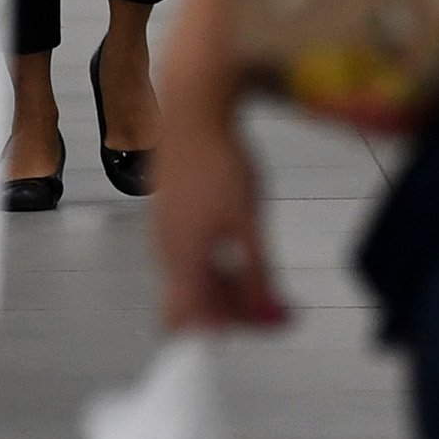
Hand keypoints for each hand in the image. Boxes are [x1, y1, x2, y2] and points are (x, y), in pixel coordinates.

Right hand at [151, 106, 287, 330]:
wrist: (193, 111)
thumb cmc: (219, 162)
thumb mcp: (248, 223)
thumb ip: (255, 272)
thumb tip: (267, 312)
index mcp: (184, 260)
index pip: (201, 323)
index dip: (240, 327)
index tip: (274, 320)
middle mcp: (166, 254)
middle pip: (194, 307)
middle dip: (235, 311)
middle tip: (275, 301)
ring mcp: (163, 235)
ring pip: (191, 282)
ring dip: (226, 288)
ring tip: (263, 274)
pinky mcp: (168, 217)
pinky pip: (187, 259)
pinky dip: (215, 266)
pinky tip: (240, 249)